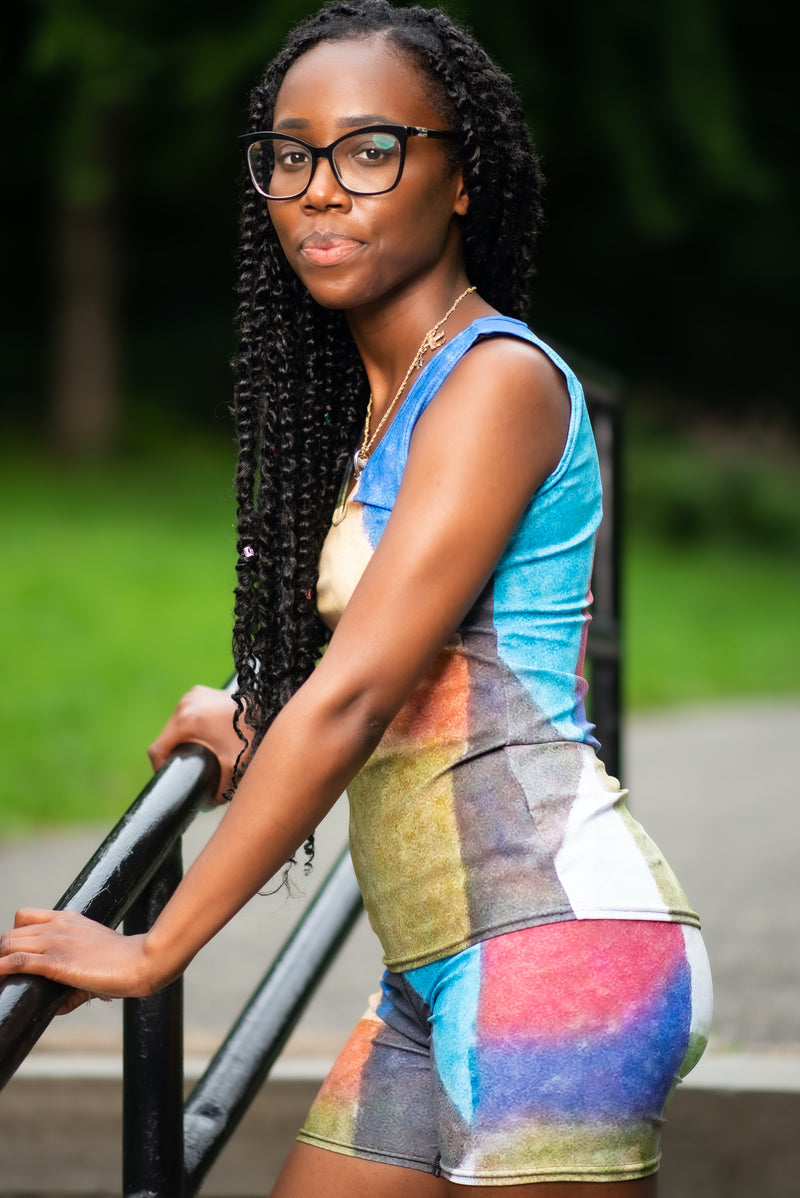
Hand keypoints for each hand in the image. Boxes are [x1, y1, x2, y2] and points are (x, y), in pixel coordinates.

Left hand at [0, 908, 163, 1013]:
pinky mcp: (56, 961)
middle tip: (6, 975)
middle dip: (2, 953)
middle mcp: (57, 926)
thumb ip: (74, 978)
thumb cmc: (124, 961)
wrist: (140, 961)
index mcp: (68, 919)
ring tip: (1, 980)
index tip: (16, 956)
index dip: (15, 936)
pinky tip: (0, 978)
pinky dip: (1, 969)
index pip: (25, 917)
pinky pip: (17, 961)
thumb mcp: (95, 958)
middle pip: (11, 932)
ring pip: (8, 944)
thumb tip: (58, 1005)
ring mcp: (55, 941)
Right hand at [148, 685, 245, 803]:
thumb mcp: (232, 770)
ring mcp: (195, 694)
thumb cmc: (253, 739)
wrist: (272, 711)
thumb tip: (203, 804)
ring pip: (176, 725)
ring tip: (198, 755)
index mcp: (187, 719)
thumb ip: (214, 792)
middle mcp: (187, 702)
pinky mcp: (203, 692)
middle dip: (174, 756)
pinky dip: (193, 728)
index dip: (161, 770)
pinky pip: (188, 714)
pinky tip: (207, 739)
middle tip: (188, 772)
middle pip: (166, 737)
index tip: (172, 780)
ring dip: (182, 741)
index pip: (157, 750)